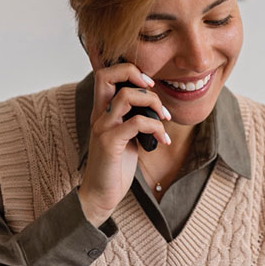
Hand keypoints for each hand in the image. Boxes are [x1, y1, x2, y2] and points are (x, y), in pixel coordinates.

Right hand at [78, 62, 170, 225]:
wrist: (101, 195)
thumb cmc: (115, 167)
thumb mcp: (126, 137)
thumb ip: (134, 119)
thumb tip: (157, 107)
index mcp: (102, 111)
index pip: (105, 74)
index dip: (128, 71)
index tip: (149, 85)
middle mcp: (99, 116)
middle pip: (107, 75)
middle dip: (136, 75)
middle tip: (154, 90)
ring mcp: (102, 128)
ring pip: (127, 96)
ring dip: (153, 103)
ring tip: (165, 119)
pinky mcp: (110, 143)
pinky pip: (136, 123)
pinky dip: (156, 128)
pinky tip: (164, 140)